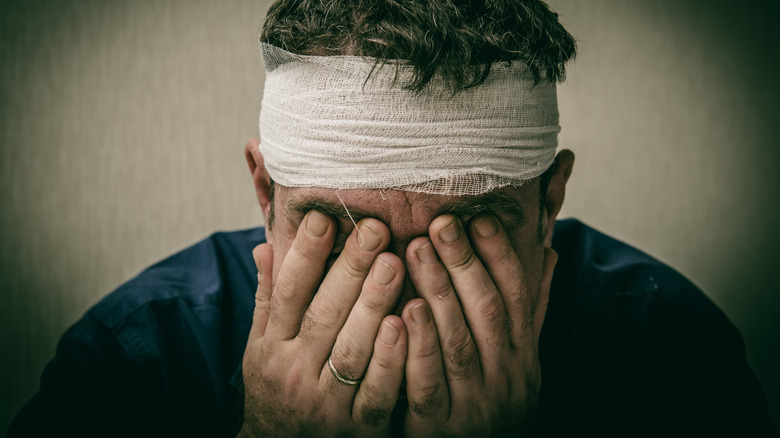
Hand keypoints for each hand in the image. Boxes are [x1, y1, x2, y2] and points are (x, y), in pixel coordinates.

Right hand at [239, 211, 407, 436]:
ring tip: (395, 264)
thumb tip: (265, 244)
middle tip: (374, 229)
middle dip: (349, 269)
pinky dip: (391, 360)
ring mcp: (326, 403)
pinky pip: (377, 392)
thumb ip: (269, 298)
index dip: (304, 255)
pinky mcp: (357, 427)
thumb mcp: (260, 346)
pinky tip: (405, 324)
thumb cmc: (276, 388)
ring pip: (351, 350)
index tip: (324, 218)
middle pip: (323, 315)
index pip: (287, 294)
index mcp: (271, 348)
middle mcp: (294, 373)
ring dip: (372, 305)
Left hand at [401, 214, 556, 436]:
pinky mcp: (441, 428)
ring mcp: (475, 403)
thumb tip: (548, 251)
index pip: (517, 296)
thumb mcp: (520, 358)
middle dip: (464, 263)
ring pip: (458, 341)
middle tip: (440, 224)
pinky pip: (429, 386)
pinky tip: (402, 313)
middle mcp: (505, 375)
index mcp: (523, 354)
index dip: (500, 255)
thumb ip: (530, 308)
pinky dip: (418, 349)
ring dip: (438, 292)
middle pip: (486, 311)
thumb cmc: (496, 399)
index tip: (480, 218)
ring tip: (416, 251)